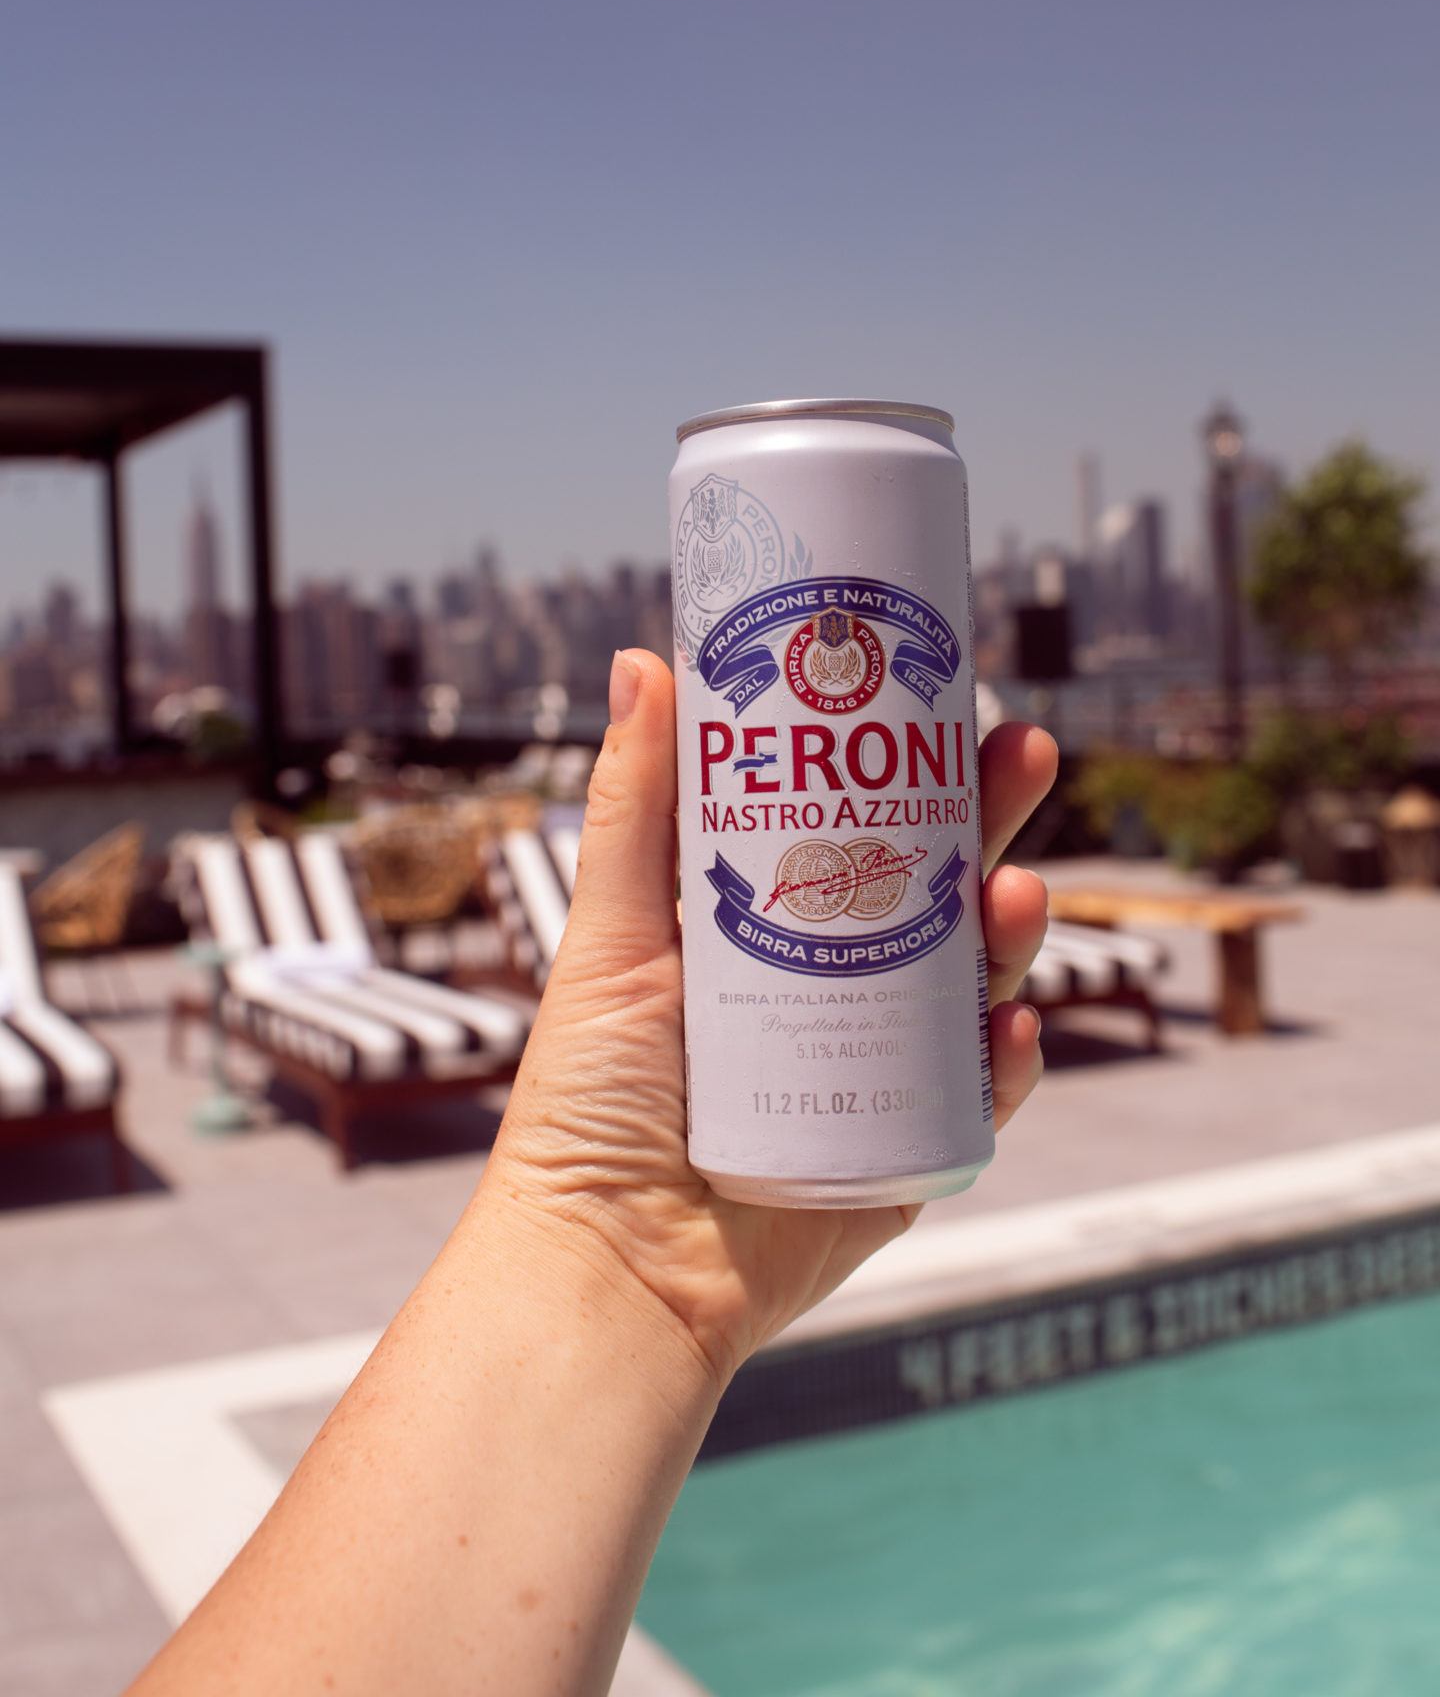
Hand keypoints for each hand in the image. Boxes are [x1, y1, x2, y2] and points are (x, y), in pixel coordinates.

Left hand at [483, 649, 1056, 1394]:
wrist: (614, 1267)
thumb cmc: (590, 1099)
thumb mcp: (615, 935)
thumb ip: (635, 806)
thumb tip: (641, 659)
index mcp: (776, 924)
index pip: (865, 821)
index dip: (916, 759)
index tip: (953, 692)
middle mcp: (840, 986)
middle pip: (941, 883)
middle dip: (993, 818)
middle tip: (1025, 757)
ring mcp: (882, 1068)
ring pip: (976, 979)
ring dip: (1014, 930)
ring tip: (1014, 897)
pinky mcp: (910, 1151)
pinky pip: (978, 1096)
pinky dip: (1006, 1061)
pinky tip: (1009, 1028)